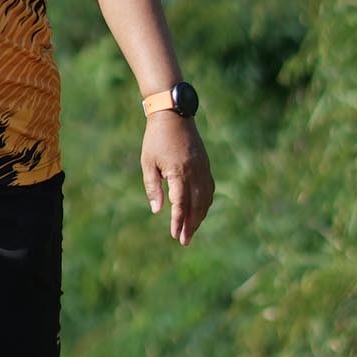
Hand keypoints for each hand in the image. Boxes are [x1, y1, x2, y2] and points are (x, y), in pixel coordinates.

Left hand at [141, 114, 213, 246]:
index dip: (178, 221)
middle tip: (184, 240)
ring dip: (199, 216)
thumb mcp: (148, 163)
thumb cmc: (156, 139)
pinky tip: (200, 210)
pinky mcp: (205, 164)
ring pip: (205, 198)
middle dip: (191, 225)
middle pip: (196, 205)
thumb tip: (158, 210)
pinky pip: (209, 188)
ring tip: (192, 230)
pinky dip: (205, 202)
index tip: (175, 235)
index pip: (180, 203)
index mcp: (178, 172)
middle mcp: (194, 172)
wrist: (173, 115)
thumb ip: (153, 187)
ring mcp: (203, 168)